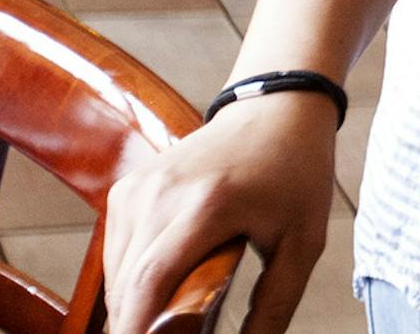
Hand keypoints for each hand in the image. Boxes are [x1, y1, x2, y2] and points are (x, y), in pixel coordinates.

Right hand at [105, 92, 338, 333]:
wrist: (277, 108)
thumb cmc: (297, 172)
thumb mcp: (304, 241)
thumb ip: (275, 304)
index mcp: (207, 205)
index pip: (151, 284)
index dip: (140, 331)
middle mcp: (161, 194)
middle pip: (127, 287)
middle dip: (139, 326)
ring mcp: (138, 188)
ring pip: (116, 275)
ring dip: (133, 308)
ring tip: (170, 318)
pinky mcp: (127, 188)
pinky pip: (116, 253)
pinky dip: (130, 281)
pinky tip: (162, 287)